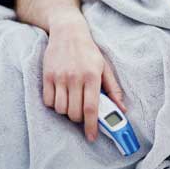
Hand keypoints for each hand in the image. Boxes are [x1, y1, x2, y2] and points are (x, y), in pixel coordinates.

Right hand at [43, 18, 126, 141]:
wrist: (68, 32)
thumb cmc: (90, 52)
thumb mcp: (105, 68)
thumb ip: (114, 89)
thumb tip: (122, 109)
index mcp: (92, 77)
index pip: (91, 108)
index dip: (92, 125)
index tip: (92, 136)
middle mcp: (75, 78)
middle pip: (75, 112)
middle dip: (80, 119)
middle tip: (83, 113)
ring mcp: (59, 77)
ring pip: (61, 109)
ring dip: (67, 112)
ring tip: (73, 103)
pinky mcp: (47, 76)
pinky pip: (48, 101)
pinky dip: (54, 105)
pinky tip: (61, 98)